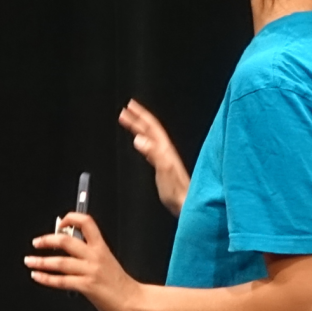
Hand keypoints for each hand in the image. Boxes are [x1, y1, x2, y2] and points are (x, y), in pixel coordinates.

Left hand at [24, 213, 142, 310]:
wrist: (133, 300)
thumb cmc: (118, 282)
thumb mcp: (105, 260)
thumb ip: (87, 253)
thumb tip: (65, 246)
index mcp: (101, 247)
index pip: (86, 223)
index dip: (71, 218)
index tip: (60, 223)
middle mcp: (95, 256)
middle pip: (66, 241)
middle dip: (47, 240)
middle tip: (36, 242)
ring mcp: (90, 271)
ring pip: (60, 262)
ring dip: (41, 261)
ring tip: (29, 261)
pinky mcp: (87, 286)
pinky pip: (61, 281)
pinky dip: (46, 278)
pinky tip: (37, 276)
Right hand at [118, 99, 189, 215]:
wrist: (186, 204)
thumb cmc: (177, 191)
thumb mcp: (164, 169)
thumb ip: (153, 152)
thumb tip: (138, 138)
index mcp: (165, 149)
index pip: (151, 126)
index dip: (140, 115)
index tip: (129, 106)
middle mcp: (165, 151)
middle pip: (151, 129)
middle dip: (138, 118)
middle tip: (125, 110)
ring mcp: (165, 158)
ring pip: (150, 137)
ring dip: (139, 128)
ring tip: (130, 122)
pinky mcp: (163, 166)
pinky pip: (150, 147)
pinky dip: (143, 140)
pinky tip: (140, 143)